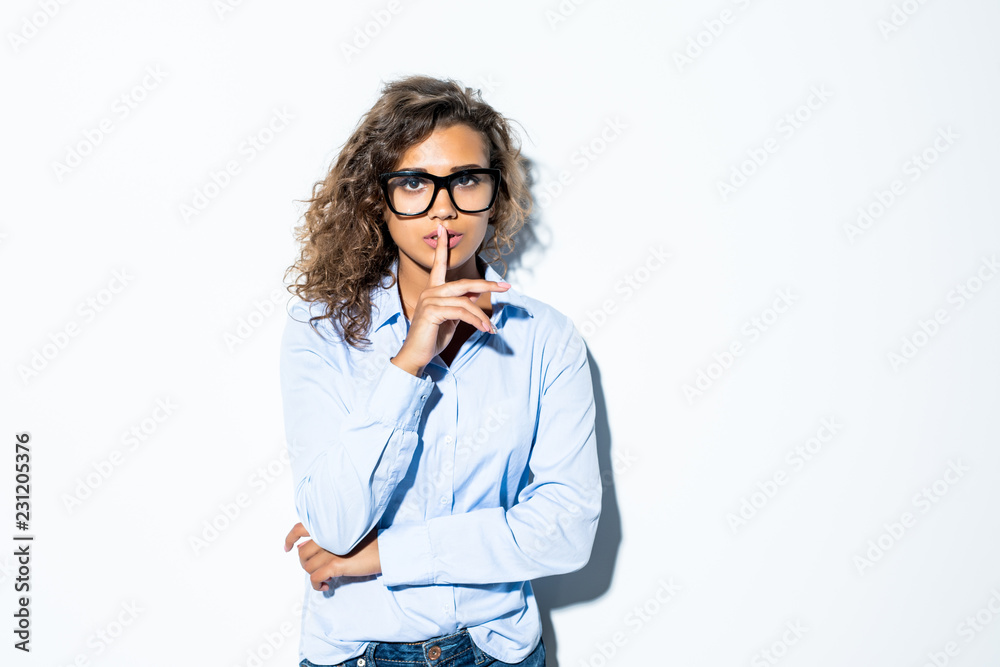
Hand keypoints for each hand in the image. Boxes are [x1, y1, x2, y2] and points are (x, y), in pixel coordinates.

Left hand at [283, 522, 381, 590]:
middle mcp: (327, 535)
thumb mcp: (349, 533)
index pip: (300, 527)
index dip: (290, 538)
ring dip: (313, 575)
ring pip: (307, 567)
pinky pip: (315, 578)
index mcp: (329, 525)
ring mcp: (330, 550)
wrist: (387, 549)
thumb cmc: (371, 541)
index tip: (287, 547)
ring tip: (324, 578)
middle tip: (316, 569)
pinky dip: (317, 585)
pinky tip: (326, 586)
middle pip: (302, 553)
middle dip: (305, 564)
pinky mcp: (335, 564)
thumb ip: (329, 535)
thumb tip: (305, 545)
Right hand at [393, 222, 509, 374]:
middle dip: (486, 285)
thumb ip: (461, 304)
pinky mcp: (431, 312)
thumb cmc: (432, 337)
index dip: (442, 247)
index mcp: (433, 290)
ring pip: (465, 301)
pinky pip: (461, 312)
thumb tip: (475, 293)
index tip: (443, 230)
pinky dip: (475, 321)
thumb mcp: (451, 318)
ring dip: (481, 316)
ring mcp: (429, 300)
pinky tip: (483, 328)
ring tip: (490, 328)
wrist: (417, 355)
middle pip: (464, 283)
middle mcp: (430, 291)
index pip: (438, 264)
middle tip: (505, 287)